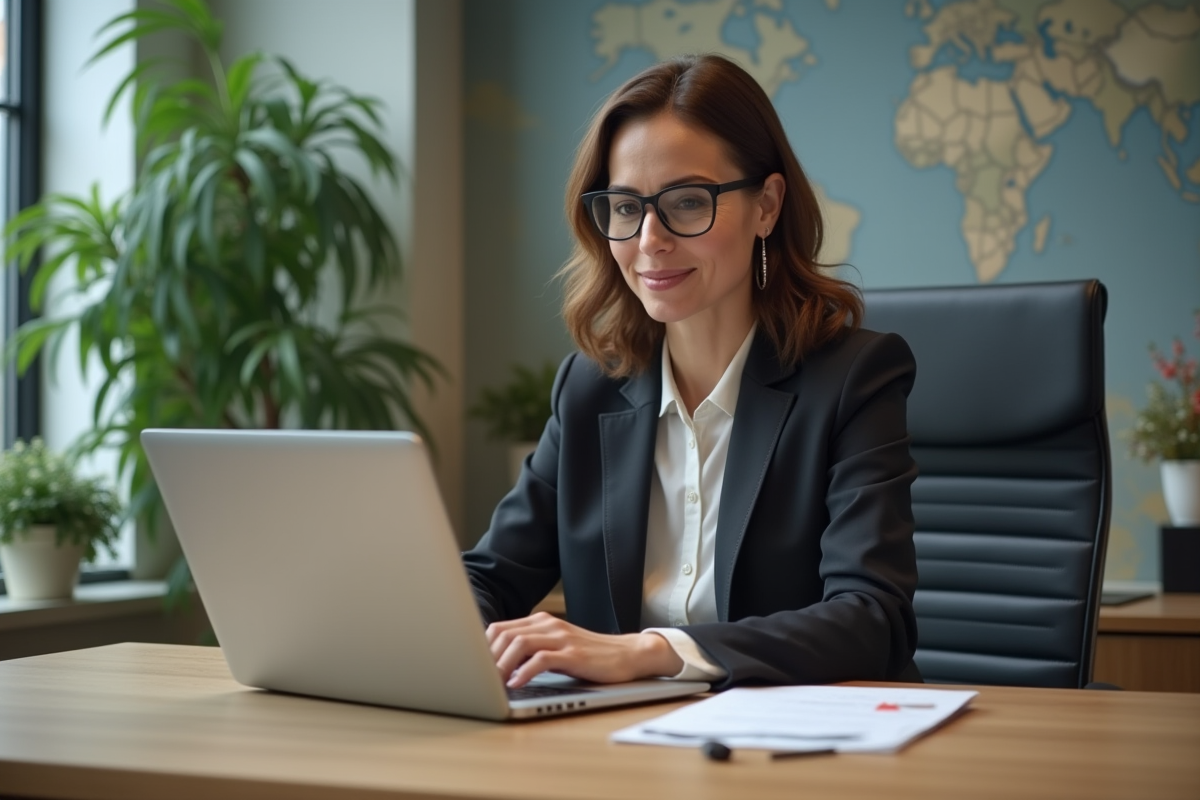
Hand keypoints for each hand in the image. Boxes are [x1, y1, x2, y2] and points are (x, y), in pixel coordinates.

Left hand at [485, 612, 683, 687]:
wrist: (627, 654)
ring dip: (500, 665)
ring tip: (492, 684)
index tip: (472, 668)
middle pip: (504, 635)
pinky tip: (516, 685)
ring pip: (518, 644)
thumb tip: (498, 666)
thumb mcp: (556, 648)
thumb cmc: (590, 655)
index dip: (481, 648)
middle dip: (486, 658)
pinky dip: (524, 672)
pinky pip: (541, 659)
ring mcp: (561, 637)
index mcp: (541, 622)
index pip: (499, 628)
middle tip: (478, 680)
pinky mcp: (572, 653)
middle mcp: (548, 625)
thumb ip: (532, 650)